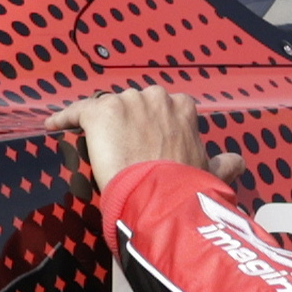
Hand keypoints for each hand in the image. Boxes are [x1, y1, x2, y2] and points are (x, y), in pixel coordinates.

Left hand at [63, 85, 211, 187]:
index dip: (150, 125)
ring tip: (91, 147)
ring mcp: (126, 102)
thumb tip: (238, 162)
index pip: (159, 108)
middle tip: (120, 151)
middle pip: (131, 104)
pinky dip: (64, 119)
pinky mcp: (99, 113)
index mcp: (182, 106)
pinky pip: (76, 112)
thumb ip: (224, 162)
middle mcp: (155, 97)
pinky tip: (53, 127)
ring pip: (105, 110)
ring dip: (99, 126)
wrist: (160, 195)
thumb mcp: (212, 171)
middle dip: (125, 123)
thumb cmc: (186, 185)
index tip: (145, 142)